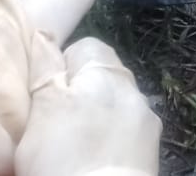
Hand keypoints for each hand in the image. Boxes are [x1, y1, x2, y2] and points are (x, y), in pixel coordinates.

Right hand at [16, 33, 160, 175]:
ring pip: (117, 105)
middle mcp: (132, 88)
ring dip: (101, 115)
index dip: (62, 69)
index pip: (86, 47)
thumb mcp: (41, 112)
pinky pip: (129, 131)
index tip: (46, 97)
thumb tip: (45, 34)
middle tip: (57, 123)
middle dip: (82, 93)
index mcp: (105, 73)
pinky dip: (116, 138)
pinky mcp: (154, 147)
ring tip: (78, 144)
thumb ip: (45, 70)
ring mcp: (147, 119)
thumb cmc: (62, 160)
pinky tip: (98, 156)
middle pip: (103, 77)